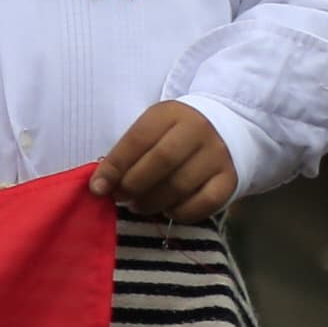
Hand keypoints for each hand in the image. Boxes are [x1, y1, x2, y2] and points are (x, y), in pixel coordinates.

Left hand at [90, 102, 236, 223]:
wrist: (225, 128)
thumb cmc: (175, 133)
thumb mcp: (151, 129)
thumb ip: (127, 153)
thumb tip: (100, 185)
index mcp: (171, 114)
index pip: (138, 139)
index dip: (115, 166)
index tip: (98, 188)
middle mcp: (198, 131)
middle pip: (161, 162)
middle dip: (133, 185)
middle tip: (120, 198)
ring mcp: (217, 155)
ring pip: (180, 185)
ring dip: (152, 202)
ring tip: (139, 205)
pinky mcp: (229, 179)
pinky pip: (204, 204)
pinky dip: (180, 213)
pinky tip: (167, 210)